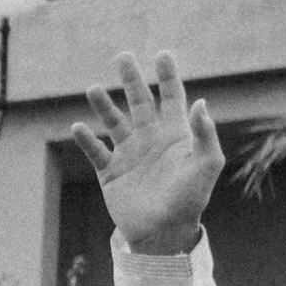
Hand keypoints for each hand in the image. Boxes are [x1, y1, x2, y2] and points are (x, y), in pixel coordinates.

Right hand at [74, 53, 222, 256]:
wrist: (164, 230)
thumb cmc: (191, 197)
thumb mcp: (207, 163)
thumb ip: (205, 133)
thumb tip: (199, 102)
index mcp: (175, 134)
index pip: (171, 97)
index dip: (167, 76)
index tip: (162, 54)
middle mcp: (150, 139)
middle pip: (139, 102)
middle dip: (131, 79)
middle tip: (122, 57)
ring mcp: (129, 154)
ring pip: (113, 122)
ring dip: (103, 105)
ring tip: (93, 88)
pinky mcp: (110, 173)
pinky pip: (95, 152)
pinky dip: (86, 140)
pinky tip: (78, 127)